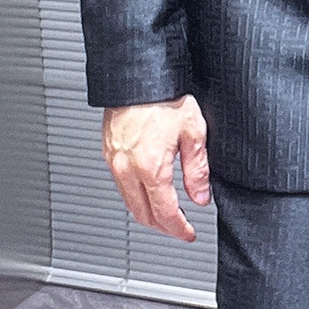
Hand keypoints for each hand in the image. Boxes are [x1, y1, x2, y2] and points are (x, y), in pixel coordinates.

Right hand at [102, 94, 210, 241]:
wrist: (139, 75)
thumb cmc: (165, 95)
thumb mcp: (193, 131)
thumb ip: (197, 169)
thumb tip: (200, 196)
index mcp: (150, 167)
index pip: (165, 213)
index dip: (179, 229)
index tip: (188, 233)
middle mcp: (127, 168)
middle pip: (143, 215)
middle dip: (162, 227)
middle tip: (179, 228)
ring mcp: (114, 161)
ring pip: (128, 203)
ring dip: (147, 214)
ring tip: (166, 213)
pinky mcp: (108, 151)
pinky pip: (120, 185)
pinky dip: (135, 196)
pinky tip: (147, 190)